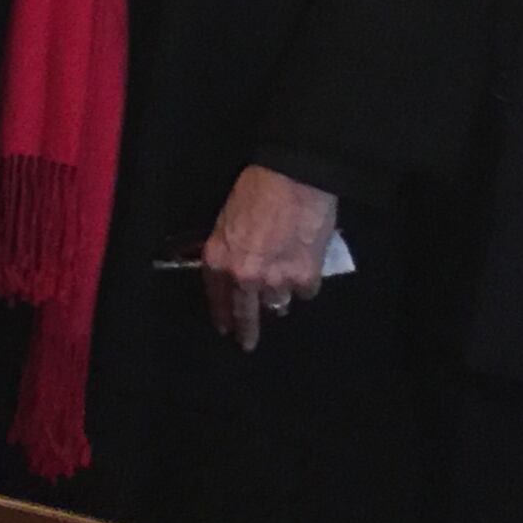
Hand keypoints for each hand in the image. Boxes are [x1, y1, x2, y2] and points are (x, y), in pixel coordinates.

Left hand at [200, 164, 336, 351]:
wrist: (294, 178)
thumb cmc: (256, 189)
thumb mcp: (227, 219)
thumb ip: (229, 249)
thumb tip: (233, 266)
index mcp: (219, 259)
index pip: (216, 297)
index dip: (222, 314)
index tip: (225, 328)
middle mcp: (244, 277)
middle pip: (246, 314)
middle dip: (247, 331)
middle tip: (247, 344)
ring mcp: (276, 280)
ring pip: (279, 303)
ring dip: (280, 297)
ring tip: (285, 284)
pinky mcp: (305, 278)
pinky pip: (305, 291)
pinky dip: (305, 282)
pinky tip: (306, 265)